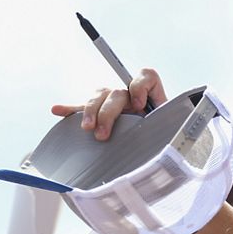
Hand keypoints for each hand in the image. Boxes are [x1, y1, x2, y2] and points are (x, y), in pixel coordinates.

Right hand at [51, 67, 168, 140]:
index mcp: (151, 99)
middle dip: (108, 112)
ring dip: (90, 111)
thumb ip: (169, 130)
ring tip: (87, 129)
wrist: (157, 157)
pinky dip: (69, 109)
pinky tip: (57, 110)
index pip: (146, 76)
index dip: (141, 86)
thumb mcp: (170, 135)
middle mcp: (132, 99)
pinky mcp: (99, 117)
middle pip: (117, 92)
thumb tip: (175, 138)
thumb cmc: (164, 144)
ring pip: (99, 97)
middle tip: (103, 134)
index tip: (140, 105)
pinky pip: (81, 109)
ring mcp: (114, 107)